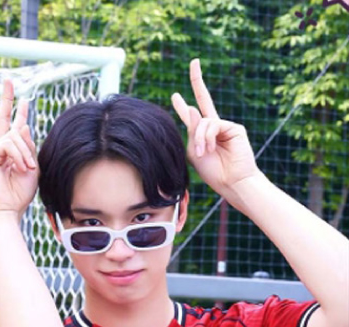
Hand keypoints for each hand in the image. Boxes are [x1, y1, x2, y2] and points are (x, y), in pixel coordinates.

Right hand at [0, 80, 37, 219]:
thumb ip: (28, 147)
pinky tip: (21, 168)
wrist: (8, 211)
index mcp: (9, 153)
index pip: (13, 128)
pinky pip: (8, 144)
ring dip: (25, 152)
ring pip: (14, 136)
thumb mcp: (32, 168)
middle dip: (6, 99)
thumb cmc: (19, 195)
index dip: (18, 112)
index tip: (22, 98)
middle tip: (8, 79)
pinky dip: (18, 155)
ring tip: (27, 169)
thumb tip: (22, 125)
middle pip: (3, 119)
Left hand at [171, 59, 260, 196]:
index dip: (182, 107)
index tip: (175, 96)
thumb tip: (191, 107)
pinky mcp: (234, 127)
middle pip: (204, 99)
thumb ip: (192, 131)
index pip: (191, 117)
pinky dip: (208, 137)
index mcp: (202, 136)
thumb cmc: (212, 172)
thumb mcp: (195, 152)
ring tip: (204, 153)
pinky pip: (214, 125)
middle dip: (197, 80)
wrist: (231, 182)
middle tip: (194, 62)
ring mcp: (224, 126)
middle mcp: (213, 127)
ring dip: (200, 138)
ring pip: (204, 121)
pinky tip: (211, 149)